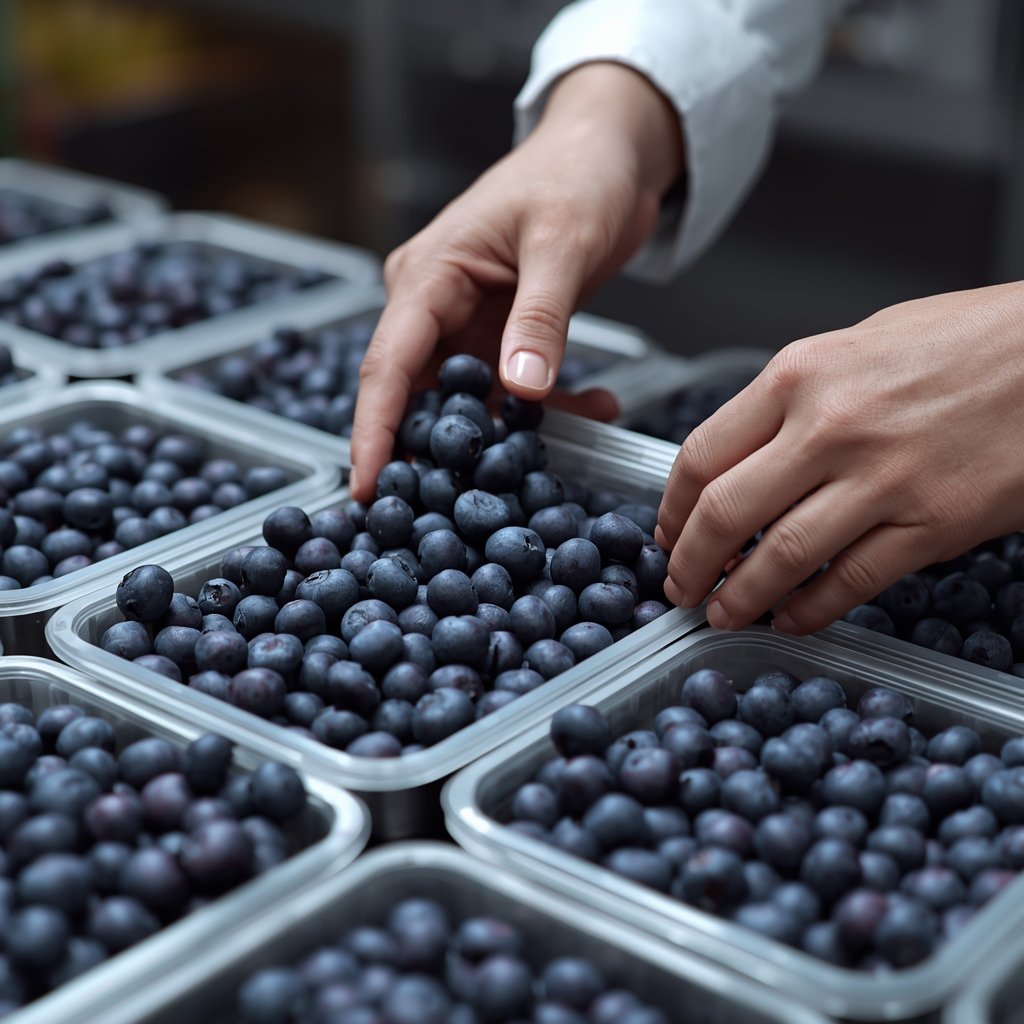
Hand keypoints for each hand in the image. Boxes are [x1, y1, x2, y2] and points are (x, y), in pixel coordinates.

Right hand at [349, 62, 683, 500]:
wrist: (611, 151)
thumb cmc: (577, 173)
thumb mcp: (563, 242)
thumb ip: (541, 317)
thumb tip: (520, 389)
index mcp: (428, 276)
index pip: (388, 365)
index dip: (374, 432)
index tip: (371, 489)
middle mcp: (434, 307)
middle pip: (418, 396)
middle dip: (439, 452)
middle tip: (461, 510)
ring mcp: (467, 326)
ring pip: (469, 403)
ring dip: (510, 435)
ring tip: (551, 461)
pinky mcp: (501, 337)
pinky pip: (512, 391)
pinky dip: (549, 410)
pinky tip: (596, 410)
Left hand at [656, 282, 1023, 632]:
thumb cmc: (969, 340)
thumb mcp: (859, 344)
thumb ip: (794, 397)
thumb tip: (741, 451)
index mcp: (801, 375)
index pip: (702, 455)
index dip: (672, 508)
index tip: (667, 532)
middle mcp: (831, 427)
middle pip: (727, 513)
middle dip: (689, 562)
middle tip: (679, 587)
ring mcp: (883, 480)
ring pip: (783, 557)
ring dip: (740, 597)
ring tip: (722, 613)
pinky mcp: (934, 524)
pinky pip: (853, 582)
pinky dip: (812, 610)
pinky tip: (792, 618)